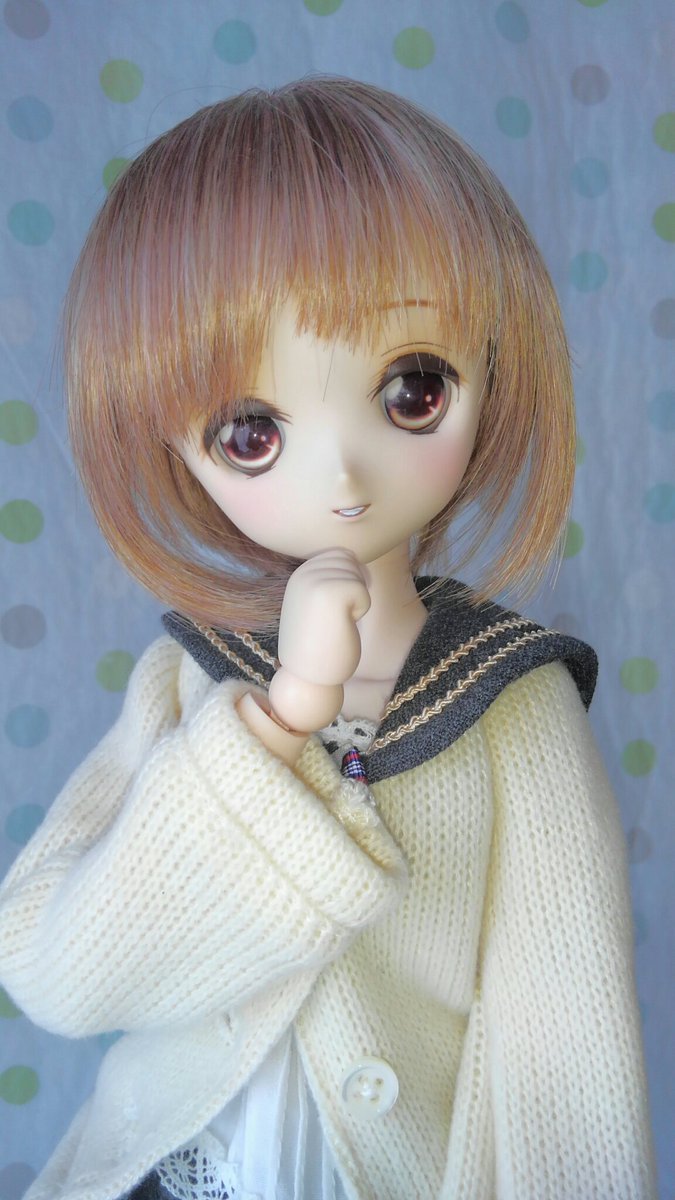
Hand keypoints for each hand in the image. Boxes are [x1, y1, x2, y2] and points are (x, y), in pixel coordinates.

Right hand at [268, 549, 370, 732]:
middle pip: (350, 560)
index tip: (329, 610)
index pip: (340, 555)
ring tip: (335, 622)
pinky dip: (361, 611)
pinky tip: (341, 626)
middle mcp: (302, 573)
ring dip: (356, 600)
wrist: (309, 678)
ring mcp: (315, 581)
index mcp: (298, 574)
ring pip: (358, 574)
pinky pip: (363, 591)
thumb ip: (325, 578)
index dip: (347, 581)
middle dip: (353, 588)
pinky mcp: (331, 592)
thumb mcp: (314, 603)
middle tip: (333, 618)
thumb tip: (349, 554)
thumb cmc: (319, 645)